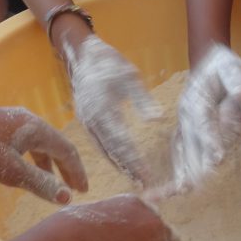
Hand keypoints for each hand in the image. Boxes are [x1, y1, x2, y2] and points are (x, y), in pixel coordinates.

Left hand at [0, 105, 87, 204]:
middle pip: (56, 145)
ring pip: (41, 144)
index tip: (84, 190)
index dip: (77, 171)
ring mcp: (15, 120)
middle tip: (74, 188)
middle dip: (66, 168)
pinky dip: (35, 158)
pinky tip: (27, 169)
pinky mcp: (2, 124)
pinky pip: (28, 142)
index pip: (66, 150)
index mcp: (36, 129)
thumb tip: (67, 197)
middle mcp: (30, 121)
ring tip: (52, 183)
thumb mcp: (9, 171)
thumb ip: (39, 183)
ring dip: (50, 164)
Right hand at [63, 34, 160, 185]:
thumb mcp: (130, 76)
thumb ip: (142, 99)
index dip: (134, 161)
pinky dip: (111, 156)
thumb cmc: (109, 63)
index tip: (146, 176)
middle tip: (144, 186)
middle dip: (128, 169)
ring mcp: (86, 122)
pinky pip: (99, 143)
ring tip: (136, 180)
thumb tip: (157, 119)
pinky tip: (122, 164)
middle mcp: (91, 120)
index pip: (121, 142)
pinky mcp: (86, 121)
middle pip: (111, 151)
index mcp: (102, 110)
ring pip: (104, 150)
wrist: (83, 54)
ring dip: (119, 166)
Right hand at [171, 43, 240, 188]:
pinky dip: (179, 169)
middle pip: (191, 140)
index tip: (217, 157)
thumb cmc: (226, 67)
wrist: (212, 64)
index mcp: (198, 95)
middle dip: (196, 163)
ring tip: (185, 190)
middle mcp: (186, 111)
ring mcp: (183, 122)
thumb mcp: (233, 67)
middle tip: (201, 185)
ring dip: (184, 169)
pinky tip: (179, 188)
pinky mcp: (185, 131)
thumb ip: (237, 79)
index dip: (210, 139)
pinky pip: (180, 151)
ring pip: (183, 149)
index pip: (204, 120)